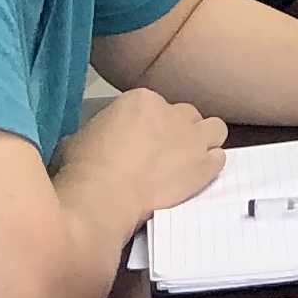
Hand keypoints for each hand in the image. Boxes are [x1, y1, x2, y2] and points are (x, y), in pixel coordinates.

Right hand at [57, 84, 226, 218]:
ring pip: (214, 129)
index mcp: (141, 100)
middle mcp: (173, 112)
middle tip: (163, 153)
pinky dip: (210, 165)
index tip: (138, 142)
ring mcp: (193, 138)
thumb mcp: (78, 138)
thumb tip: (97, 141)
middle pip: (186, 115)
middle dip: (177, 131)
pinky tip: (195, 177)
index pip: (153, 106)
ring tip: (188, 161)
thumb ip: (98, 132)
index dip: (148, 126)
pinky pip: (219, 158)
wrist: (104, 197)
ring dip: (203, 142)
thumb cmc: (83, 167)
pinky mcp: (205, 165)